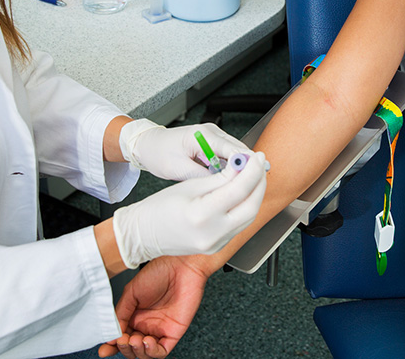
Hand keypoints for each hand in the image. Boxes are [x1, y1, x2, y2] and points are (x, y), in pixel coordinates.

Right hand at [98, 256, 209, 357]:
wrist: (180, 265)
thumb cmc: (158, 272)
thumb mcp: (131, 293)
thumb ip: (121, 314)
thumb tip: (111, 334)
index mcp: (134, 316)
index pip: (121, 337)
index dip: (112, 345)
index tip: (104, 349)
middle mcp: (146, 325)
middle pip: (131, 348)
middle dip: (124, 348)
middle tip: (121, 339)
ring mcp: (159, 330)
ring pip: (145, 353)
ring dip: (136, 351)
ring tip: (133, 339)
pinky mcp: (174, 332)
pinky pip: (162, 351)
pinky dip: (152, 352)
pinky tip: (146, 341)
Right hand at [112, 153, 266, 268]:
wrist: (145, 234)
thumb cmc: (160, 208)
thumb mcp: (189, 185)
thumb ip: (219, 177)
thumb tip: (241, 167)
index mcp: (201, 215)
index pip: (238, 190)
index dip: (252, 171)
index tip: (256, 157)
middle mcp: (212, 234)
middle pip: (251, 207)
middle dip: (259, 182)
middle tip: (258, 164)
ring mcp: (216, 244)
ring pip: (249, 217)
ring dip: (255, 194)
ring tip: (253, 176)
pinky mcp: (218, 247)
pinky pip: (240, 225)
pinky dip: (245, 206)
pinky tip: (244, 193)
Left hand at [120, 120, 252, 180]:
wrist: (148, 145)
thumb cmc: (158, 153)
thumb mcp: (177, 169)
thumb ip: (200, 176)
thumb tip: (220, 185)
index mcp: (203, 135)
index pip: (231, 148)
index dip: (245, 163)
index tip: (256, 175)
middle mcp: (211, 132)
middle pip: (238, 150)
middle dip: (247, 167)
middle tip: (254, 186)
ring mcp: (213, 137)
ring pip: (235, 154)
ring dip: (239, 169)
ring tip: (244, 186)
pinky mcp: (212, 144)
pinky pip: (227, 157)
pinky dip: (232, 168)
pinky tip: (233, 181)